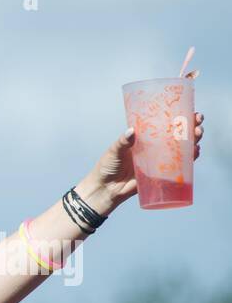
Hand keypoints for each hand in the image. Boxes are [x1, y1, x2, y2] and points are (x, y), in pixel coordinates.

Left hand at [80, 112, 203, 211]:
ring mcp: (159, 161)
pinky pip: (179, 167)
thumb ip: (122, 142)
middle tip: (197, 125)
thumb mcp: (114, 151)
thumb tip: (131, 131)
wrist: (104, 190)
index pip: (167, 124)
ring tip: (198, 136)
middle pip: (180, 135)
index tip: (192, 112)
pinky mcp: (160, 175)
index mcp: (145, 138)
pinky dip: (190, 160)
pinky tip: (195, 153)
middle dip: (193, 128)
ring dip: (194, 141)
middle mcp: (155, 147)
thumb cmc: (106, 167)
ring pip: (182, 149)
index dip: (182, 117)